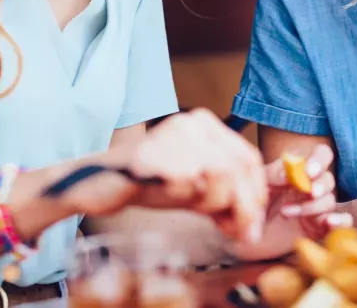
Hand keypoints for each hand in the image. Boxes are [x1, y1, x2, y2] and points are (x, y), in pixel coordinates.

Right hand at [70, 109, 267, 241]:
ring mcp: (174, 136)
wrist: (100, 181)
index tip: (251, 223)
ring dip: (215, 204)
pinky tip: (174, 198)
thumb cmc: (150, 184)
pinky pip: (190, 185)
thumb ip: (225, 199)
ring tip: (197, 209)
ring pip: (221, 176)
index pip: (248, 159)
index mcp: (206, 124)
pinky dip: (189, 200)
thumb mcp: (196, 188)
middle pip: (239, 169)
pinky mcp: (157, 154)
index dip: (255, 194)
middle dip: (243, 207)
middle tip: (238, 233)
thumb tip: (253, 227)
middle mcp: (193, 123)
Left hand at [230, 144, 352, 261]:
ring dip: (312, 206)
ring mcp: (316, 208)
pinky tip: (328, 222)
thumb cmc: (252, 203)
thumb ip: (274, 173)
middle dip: (320, 185)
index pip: (321, 155)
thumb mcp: (259, 184)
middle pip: (328, 179)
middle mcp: (311, 187)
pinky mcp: (319, 228)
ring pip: (330, 201)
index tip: (309, 172)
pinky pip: (341, 221)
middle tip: (309, 192)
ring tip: (285, 212)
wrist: (246, 235)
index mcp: (299, 170)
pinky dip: (340, 221)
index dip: (319, 160)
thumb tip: (290, 171)